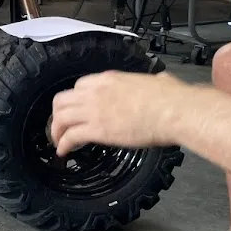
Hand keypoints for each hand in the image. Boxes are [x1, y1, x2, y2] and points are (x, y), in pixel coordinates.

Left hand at [50, 71, 186, 156]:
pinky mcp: (97, 129)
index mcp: (109, 79)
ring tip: (58, 141)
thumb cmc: (172, 99)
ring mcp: (93, 110)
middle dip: (58, 114)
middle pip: (63, 100)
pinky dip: (63, 144)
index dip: (76, 99)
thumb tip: (164, 81)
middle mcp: (95, 92)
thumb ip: (156, 82)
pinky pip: (71, 136)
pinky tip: (63, 151)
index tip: (77, 108)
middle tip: (61, 125)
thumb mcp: (159, 82)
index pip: (80, 86)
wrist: (174, 111)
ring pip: (61, 117)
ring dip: (56, 130)